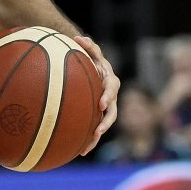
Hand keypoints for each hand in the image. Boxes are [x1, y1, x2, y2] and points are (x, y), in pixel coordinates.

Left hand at [74, 36, 119, 153]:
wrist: (90, 68)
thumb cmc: (88, 57)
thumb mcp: (90, 51)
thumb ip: (88, 45)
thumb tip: (78, 37)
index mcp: (110, 80)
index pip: (111, 87)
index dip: (107, 96)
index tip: (101, 104)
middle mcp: (111, 95)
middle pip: (112, 110)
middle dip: (106, 121)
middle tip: (98, 131)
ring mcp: (107, 106)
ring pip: (106, 122)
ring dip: (98, 134)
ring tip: (89, 145)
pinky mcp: (100, 115)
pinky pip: (96, 129)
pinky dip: (90, 140)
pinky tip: (80, 152)